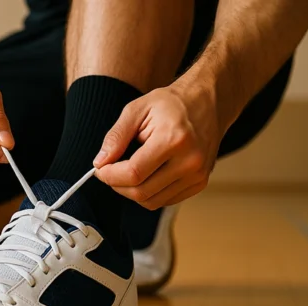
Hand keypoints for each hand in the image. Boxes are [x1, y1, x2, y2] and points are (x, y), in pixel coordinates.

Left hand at [94, 85, 221, 209]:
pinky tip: (145, 175)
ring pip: (152, 201)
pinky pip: (164, 200)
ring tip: (127, 171)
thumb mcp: (137, 109)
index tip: (100, 168)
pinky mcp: (199, 183)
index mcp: (174, 139)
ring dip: (131, 191)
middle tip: (109, 171)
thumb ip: (116, 136)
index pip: (133, 173)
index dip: (110, 175)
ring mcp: (197, 175)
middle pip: (141, 192)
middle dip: (117, 185)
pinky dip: (148, 193)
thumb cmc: (170, 104)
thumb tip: (100, 162)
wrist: (207, 103)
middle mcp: (190, 161)